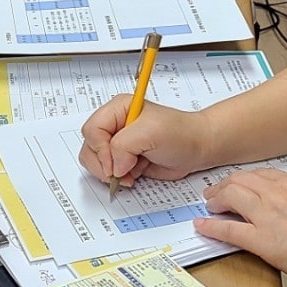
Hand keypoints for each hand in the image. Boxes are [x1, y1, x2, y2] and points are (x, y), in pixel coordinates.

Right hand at [79, 96, 215, 186]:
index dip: (100, 149)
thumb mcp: (150, 133)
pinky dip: (118, 178)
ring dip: (110, 173)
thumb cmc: (181, 134)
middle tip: (120, 171)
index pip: (92, 129)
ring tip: (130, 173)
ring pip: (95, 161)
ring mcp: (118, 143)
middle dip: (103, 164)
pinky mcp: (124, 159)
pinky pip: (108, 172)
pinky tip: (134, 175)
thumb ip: (124, 146)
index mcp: (118, 109)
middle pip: (89, 147)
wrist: (197, 149)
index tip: (115, 163)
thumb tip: (113, 166)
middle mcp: (115, 125)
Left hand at [195, 154, 286, 286]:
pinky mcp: (261, 240)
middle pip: (242, 181)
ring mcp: (268, 216)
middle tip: (216, 192)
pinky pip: (229, 230)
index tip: (242, 183)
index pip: (265, 175)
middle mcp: (279, 195)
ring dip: (216, 199)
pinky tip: (202, 226)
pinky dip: (212, 227)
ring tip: (209, 205)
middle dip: (225, 185)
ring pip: (231, 197)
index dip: (249, 179)